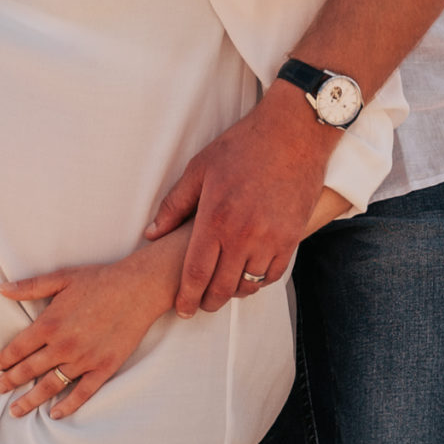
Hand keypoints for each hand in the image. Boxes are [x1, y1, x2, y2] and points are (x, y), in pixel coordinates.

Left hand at [0, 236, 187, 420]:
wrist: (138, 289)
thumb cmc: (99, 280)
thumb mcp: (62, 277)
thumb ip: (30, 287)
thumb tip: (1, 289)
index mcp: (50, 323)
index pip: (19, 348)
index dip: (5, 359)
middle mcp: (63, 346)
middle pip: (30, 370)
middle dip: (11, 381)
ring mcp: (84, 360)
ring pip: (51, 386)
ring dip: (31, 400)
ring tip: (16, 410)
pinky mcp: (104, 368)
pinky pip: (82, 393)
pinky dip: (68, 406)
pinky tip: (55, 413)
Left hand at [144, 90, 333, 316]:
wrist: (292, 134)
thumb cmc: (242, 146)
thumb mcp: (199, 168)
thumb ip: (174, 205)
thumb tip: (151, 233)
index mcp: (215, 218)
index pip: (196, 273)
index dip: (187, 297)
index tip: (182, 310)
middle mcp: (243, 235)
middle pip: (221, 287)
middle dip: (207, 302)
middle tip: (200, 304)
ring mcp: (270, 238)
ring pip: (247, 284)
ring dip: (233, 292)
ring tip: (223, 289)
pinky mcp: (292, 237)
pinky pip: (273, 274)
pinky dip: (258, 281)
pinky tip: (249, 276)